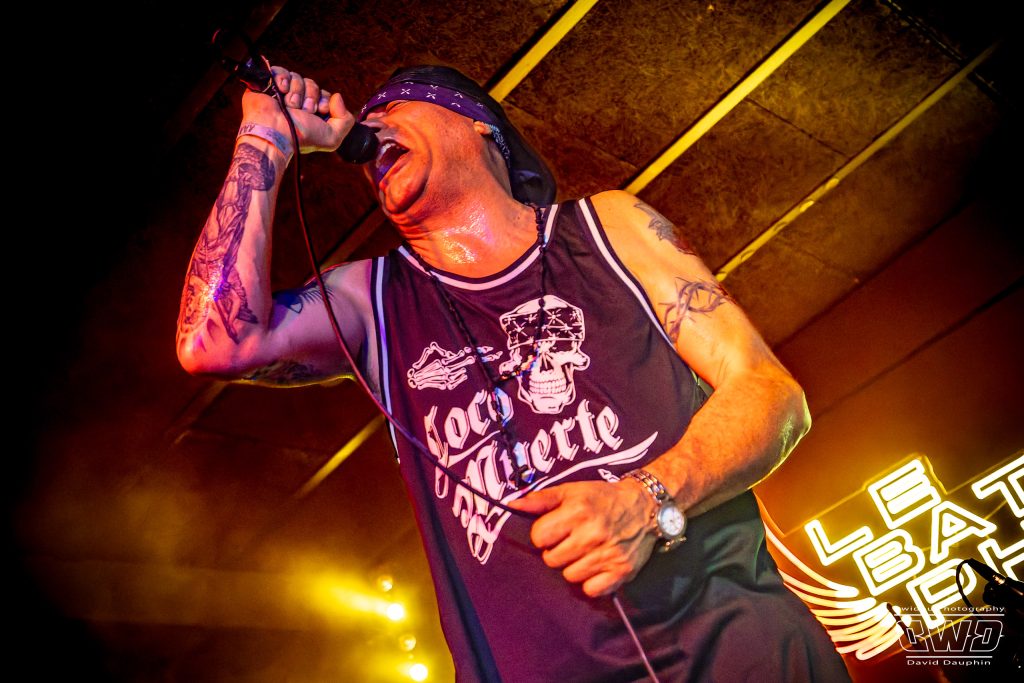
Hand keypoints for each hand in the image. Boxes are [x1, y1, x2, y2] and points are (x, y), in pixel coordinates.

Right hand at [241, 66, 353, 153]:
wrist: (275, 133)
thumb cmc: (301, 137)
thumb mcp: (332, 138)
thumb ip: (345, 120)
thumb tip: (336, 97)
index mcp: (310, 114)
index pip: (323, 94)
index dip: (324, 100)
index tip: (319, 111)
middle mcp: (296, 102)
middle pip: (311, 84)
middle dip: (310, 96)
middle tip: (303, 110)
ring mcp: (281, 93)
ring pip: (297, 77)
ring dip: (296, 91)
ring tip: (290, 106)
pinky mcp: (267, 84)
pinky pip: (280, 71)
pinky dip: (283, 78)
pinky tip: (281, 90)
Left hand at [509, 479, 657, 596]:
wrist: (645, 506)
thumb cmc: (603, 498)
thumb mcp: (572, 491)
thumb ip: (541, 500)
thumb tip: (514, 505)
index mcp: (577, 511)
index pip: (539, 537)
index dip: (544, 534)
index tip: (556, 530)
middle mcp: (592, 534)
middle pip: (552, 559)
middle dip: (558, 551)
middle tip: (572, 541)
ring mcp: (608, 554)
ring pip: (570, 576)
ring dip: (574, 566)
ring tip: (585, 552)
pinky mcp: (621, 571)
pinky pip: (591, 589)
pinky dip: (591, 581)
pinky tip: (597, 566)